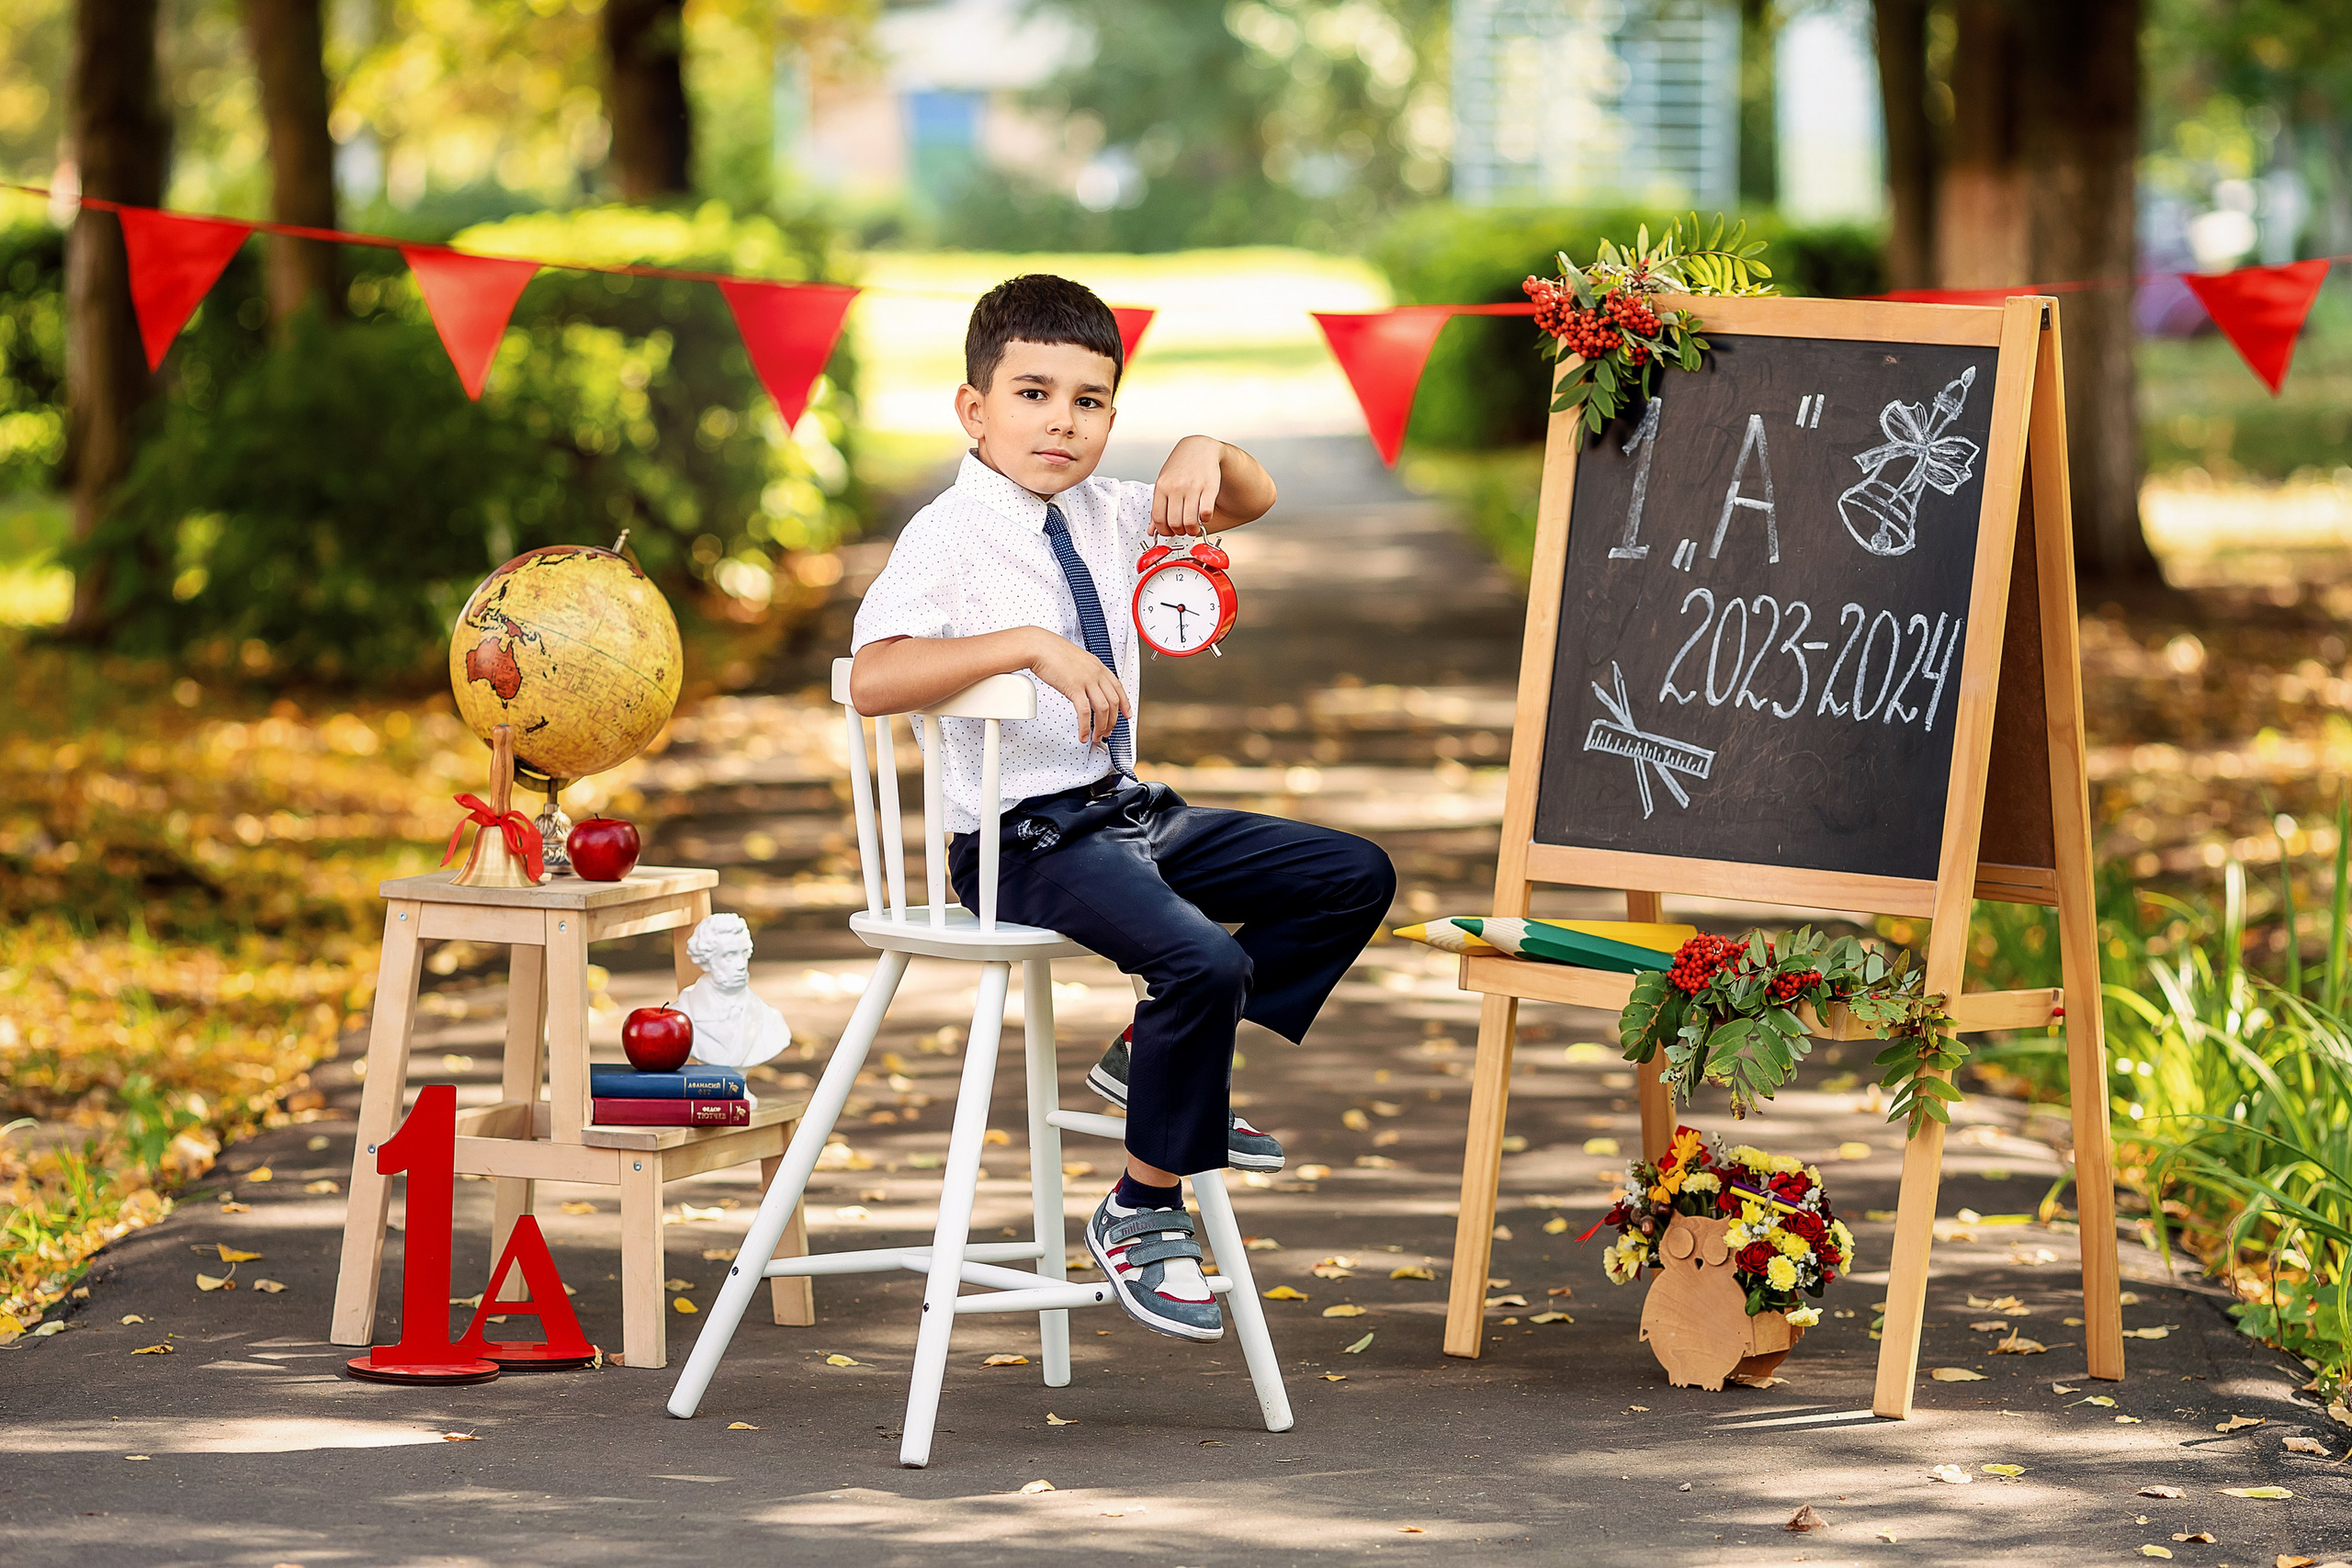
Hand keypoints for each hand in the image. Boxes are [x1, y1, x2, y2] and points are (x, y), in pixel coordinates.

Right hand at [1024, 629, 1128, 745]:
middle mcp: (1095, 673)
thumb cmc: (1053, 652)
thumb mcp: (1077, 659)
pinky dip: (1085, 726)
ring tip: (1096, 736)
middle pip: (1113, 702)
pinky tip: (1083, 733)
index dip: (1124, 704)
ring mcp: (1086, 680)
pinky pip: (1085, 712)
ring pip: (1102, 709)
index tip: (1126, 714)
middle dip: (1112, 721)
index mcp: (1098, 666)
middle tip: (1107, 731)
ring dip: (1101, 726)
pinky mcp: (1074, 688)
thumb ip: (1085, 672)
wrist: (1040, 646)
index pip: (1118, 687)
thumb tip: (1086, 686)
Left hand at [1150, 435, 1223, 538]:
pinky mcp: (1209, 487)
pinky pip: (1206, 513)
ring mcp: (1193, 487)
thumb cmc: (1180, 466)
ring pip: (1190, 521)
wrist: (1199, 448)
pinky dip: (1205, 520)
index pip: (1159, 518)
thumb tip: (1151, 530)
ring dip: (1193, 530)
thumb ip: (1158, 507)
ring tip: (1194, 527)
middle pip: (1175, 523)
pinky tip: (1204, 515)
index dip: (1164, 531)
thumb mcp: (1163, 483)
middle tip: (1183, 530)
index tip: (1169, 532)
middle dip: (1179, 532)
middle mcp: (1176, 487)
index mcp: (1162, 486)